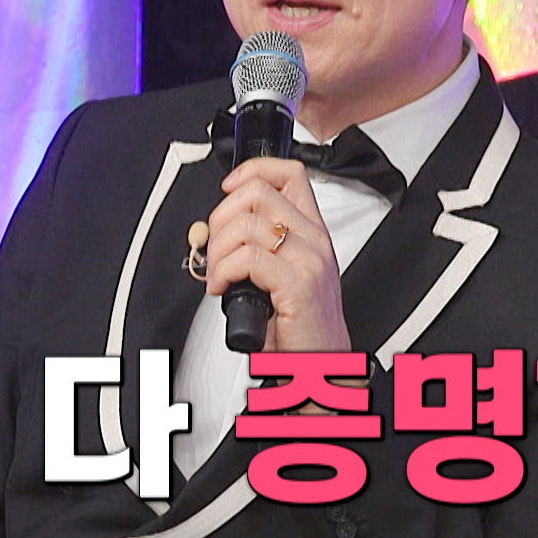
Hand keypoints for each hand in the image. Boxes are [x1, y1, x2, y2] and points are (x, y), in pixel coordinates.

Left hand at [203, 157, 350, 352]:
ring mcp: (309, 260)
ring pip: (246, 223)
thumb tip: (214, 232)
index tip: (229, 189)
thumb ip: (260, 247)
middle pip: (258, 191)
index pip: (289, 173)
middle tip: (214, 248)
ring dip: (217, 249)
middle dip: (220, 216)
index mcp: (313, 232)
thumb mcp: (282, 275)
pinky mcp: (299, 284)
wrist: (322, 365)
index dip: (252, 171)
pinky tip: (223, 287)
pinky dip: (222, 270)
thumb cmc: (300, 327)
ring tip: (217, 275)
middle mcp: (314, 240)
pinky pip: (246, 258)